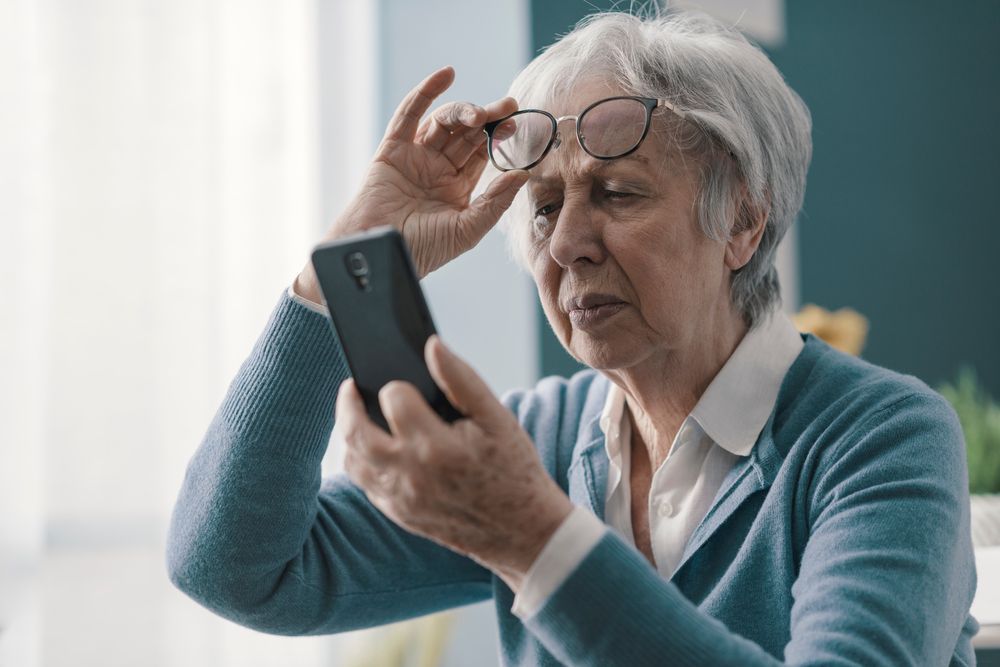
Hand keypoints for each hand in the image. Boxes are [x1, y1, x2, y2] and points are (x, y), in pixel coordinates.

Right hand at [295, 67, 529, 301]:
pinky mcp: (392, 150)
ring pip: (443, 123)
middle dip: (488, 118)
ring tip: (479, 114)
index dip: (498, 136)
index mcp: (456, 188)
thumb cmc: (422, 249)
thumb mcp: (467, 229)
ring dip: (463, 111)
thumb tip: (522, 173)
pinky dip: (425, 92)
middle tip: (509, 105)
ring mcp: (415, 157)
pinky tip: (445, 75)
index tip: (516, 124)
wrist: (382, 253)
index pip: (482, 153)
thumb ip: (495, 201)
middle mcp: (437, 169)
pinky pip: (409, 115)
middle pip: (466, 134)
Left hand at [335, 336, 573, 589]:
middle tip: (351, 387)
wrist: (522, 532)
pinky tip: (372, 445)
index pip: (393, 399)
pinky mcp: (399, 515)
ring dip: (349, 434)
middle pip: (356, 433)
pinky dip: (361, 461)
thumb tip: (432, 345)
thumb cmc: (513, 469)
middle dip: (347, 404)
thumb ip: (461, 379)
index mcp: (436, 447)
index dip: (397, 385)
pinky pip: (364, 484)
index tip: (403, 382)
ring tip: (357, 413)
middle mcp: (411, 475)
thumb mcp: (497, 418)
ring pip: (353, 461)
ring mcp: (401, 499)